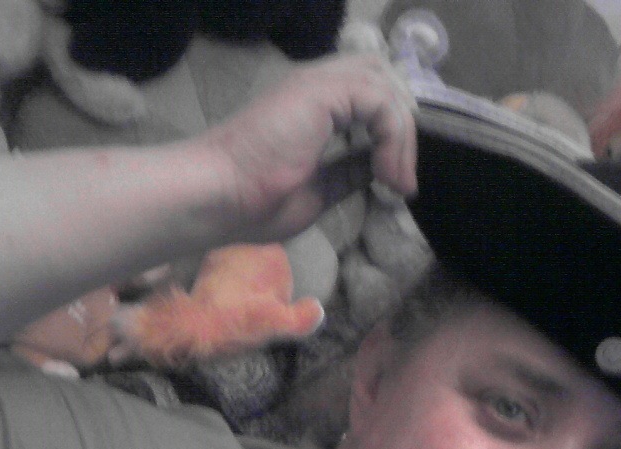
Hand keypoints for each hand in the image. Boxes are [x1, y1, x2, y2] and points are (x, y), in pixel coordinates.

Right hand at [205, 53, 416, 242]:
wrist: (218, 197)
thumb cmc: (251, 202)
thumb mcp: (319, 189)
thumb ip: (347, 171)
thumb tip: (377, 168)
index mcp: (310, 105)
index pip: (367, 92)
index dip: (390, 126)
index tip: (394, 178)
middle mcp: (315, 85)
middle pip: (381, 75)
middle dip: (402, 123)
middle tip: (400, 174)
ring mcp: (317, 83)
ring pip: (386, 85)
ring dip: (402, 136)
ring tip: (396, 182)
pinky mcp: (321, 91)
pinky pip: (380, 101)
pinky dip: (394, 138)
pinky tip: (386, 174)